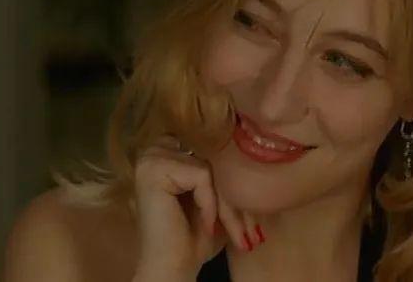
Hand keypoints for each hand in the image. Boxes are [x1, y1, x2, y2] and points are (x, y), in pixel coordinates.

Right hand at [132, 135, 264, 281]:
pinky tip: (207, 226)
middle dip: (237, 196)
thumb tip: (260, 145)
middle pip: (214, 159)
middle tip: (256, 232)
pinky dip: (210, 202)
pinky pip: (201, 175)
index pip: (216, 150)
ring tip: (239, 234)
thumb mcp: (219, 196)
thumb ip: (228, 169)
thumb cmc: (196, 235)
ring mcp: (151, 157)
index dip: (235, 178)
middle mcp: (156, 148)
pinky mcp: (154, 169)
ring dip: (227, 204)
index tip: (256, 210)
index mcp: (169, 149)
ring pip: (211, 167)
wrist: (173, 268)